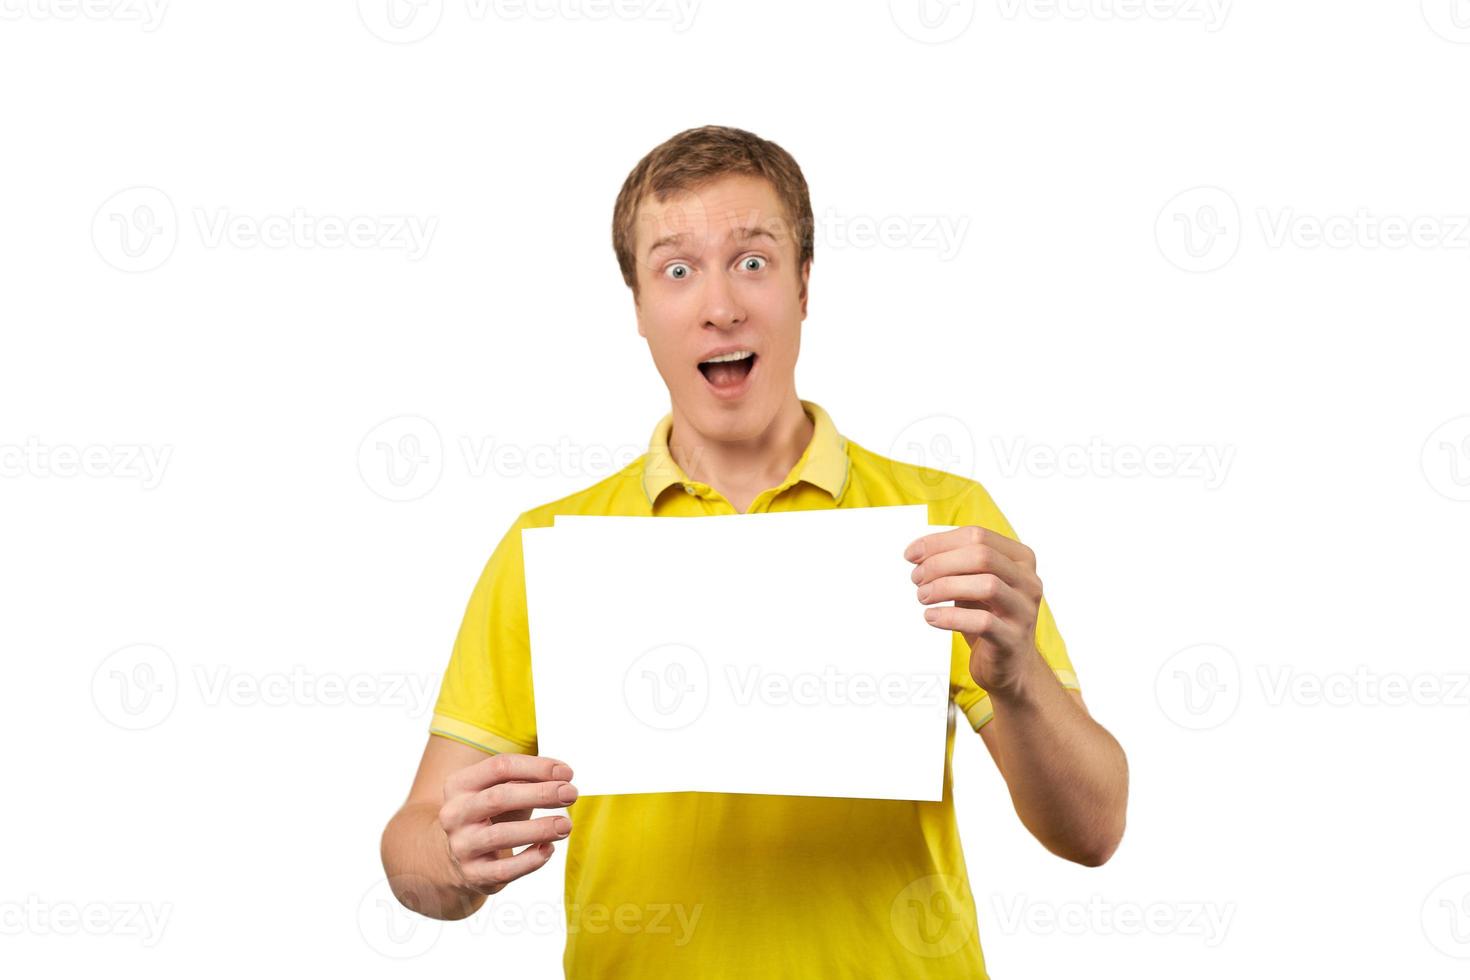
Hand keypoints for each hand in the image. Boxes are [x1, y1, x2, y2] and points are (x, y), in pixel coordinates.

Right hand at [438, 753, 577, 895]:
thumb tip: (563, 778)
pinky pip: (504, 870)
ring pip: (500, 835)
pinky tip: (548, 849)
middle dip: (541, 794)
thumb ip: (526, 780)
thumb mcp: (501, 791)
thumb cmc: (491, 815)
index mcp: (460, 785)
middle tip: (571, 794)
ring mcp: (461, 846)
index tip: (567, 772)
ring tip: (566, 825)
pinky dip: (531, 860)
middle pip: (499, 797)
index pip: (500, 766)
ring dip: (540, 829)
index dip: (537, 767)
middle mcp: (454, 814)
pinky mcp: (473, 875)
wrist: (459, 858)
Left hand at [904, 525, 1044, 697]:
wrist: (1011, 667)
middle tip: (916, 578)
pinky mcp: (1013, 639)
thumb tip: (917, 552)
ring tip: (923, 596)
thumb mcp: (974, 584)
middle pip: (982, 556)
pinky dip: (950, 617)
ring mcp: (1024, 611)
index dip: (940, 542)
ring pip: (986, 585)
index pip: (978, 535)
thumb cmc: (988, 617)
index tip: (911, 554)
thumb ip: (957, 564)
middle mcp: (1029, 581)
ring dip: (945, 587)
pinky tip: (931, 617)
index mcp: (1020, 559)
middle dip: (941, 563)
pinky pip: (982, 622)